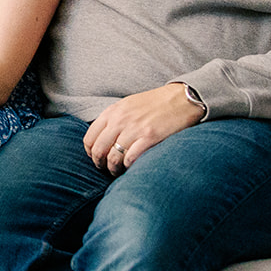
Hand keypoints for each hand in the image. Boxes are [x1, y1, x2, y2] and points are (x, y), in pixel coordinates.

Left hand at [84, 83, 205, 174]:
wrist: (181, 99)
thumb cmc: (155, 103)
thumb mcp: (127, 105)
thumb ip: (113, 119)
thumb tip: (100, 139)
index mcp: (112, 112)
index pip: (90, 138)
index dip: (90, 152)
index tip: (96, 158)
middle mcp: (120, 120)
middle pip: (98, 150)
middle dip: (99, 163)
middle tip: (105, 169)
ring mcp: (134, 129)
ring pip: (113, 157)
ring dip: (113, 169)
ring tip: (118, 171)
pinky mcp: (149, 137)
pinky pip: (130, 159)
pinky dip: (128, 167)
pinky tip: (131, 167)